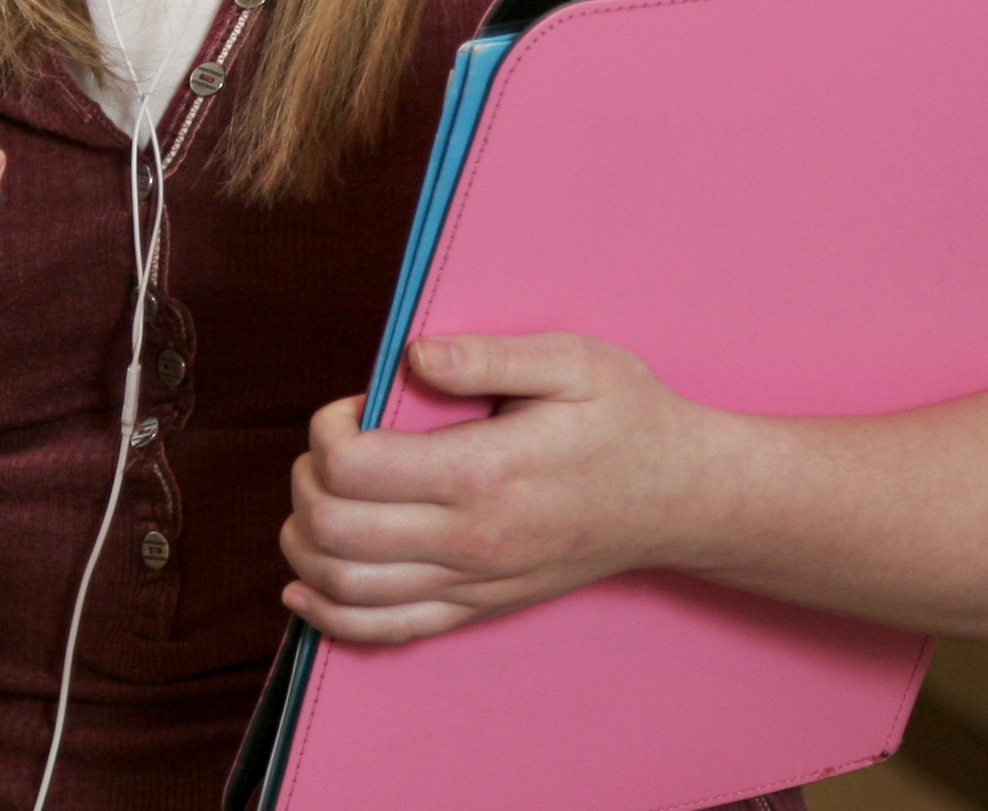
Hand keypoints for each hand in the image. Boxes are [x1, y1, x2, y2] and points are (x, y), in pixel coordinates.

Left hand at [279, 331, 716, 645]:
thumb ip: (487, 355)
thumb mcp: (573, 362)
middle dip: (306, 481)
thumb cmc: (628, 420)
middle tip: (330, 446)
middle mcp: (471, 540)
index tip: (352, 405)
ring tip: (316, 498)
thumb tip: (412, 355)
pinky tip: (304, 590)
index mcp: (485, 473)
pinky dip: (330, 617)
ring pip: (346, 589)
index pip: (354, 467)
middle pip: (334, 530)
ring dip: (304, 544)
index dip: (327, 429)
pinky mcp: (480, 608)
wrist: (683, 498)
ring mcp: (474, 584)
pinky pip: (387, 631)